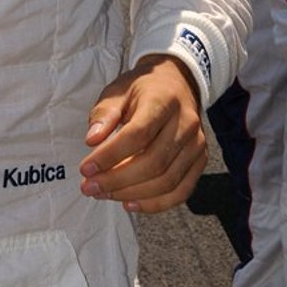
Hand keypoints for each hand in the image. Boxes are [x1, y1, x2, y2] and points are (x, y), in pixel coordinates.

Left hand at [79, 54, 206, 213]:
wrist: (177, 83)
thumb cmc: (143, 89)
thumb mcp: (118, 90)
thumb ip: (104, 114)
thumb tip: (92, 141)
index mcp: (163, 100)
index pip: (138, 134)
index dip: (110, 155)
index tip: (85, 168)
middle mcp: (185, 123)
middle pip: (153, 162)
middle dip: (117, 180)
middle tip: (90, 186)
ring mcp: (196, 144)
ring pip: (167, 181)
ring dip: (132, 194)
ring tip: (104, 194)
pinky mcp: (200, 160)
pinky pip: (181, 191)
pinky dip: (155, 204)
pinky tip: (130, 203)